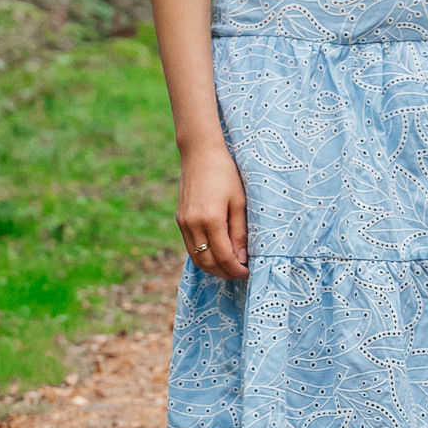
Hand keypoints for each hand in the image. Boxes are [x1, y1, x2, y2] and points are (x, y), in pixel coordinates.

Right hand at [178, 143, 249, 279]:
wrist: (200, 154)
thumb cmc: (225, 174)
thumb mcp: (239, 201)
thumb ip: (240, 232)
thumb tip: (242, 258)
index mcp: (210, 219)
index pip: (223, 257)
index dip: (236, 269)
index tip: (248, 272)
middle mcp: (193, 224)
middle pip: (207, 262)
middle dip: (224, 273)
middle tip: (239, 273)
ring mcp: (183, 223)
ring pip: (195, 258)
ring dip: (212, 268)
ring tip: (229, 267)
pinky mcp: (179, 220)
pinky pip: (190, 247)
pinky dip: (202, 256)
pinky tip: (216, 254)